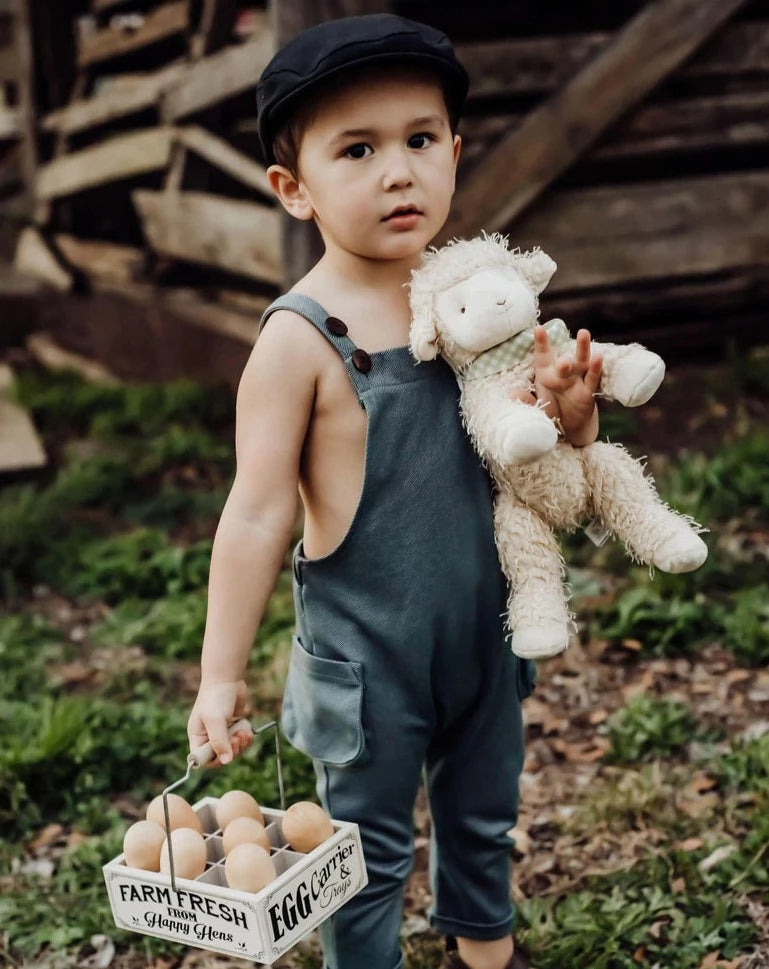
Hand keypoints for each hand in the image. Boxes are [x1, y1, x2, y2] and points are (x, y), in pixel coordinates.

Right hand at [187, 679, 251, 766]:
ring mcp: (222, 732)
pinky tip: (247, 729)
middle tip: (237, 738)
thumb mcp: (215, 720)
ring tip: (244, 732)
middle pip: (221, 757)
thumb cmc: (216, 698)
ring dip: (241, 744)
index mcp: (198, 737)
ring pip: (234, 750)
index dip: (215, 761)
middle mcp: (208, 737)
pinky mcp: (233, 727)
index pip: (203, 760)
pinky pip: (241, 740)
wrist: (227, 679)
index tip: (226, 753)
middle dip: (232, 750)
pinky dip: (246, 737)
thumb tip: (226, 761)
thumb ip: (220, 741)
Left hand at [533, 325, 601, 442]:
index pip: (542, 356)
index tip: (538, 329)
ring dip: (582, 348)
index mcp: (545, 374)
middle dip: (563, 358)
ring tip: (584, 334)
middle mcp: (562, 374)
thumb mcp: (537, 408)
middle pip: (563, 360)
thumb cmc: (550, 412)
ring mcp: (576, 380)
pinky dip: (595, 368)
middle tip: (562, 361)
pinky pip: (592, 378)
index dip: (541, 343)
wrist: (568, 427)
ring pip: (581, 361)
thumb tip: (512, 394)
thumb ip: (526, 401)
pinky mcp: (588, 390)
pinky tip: (598, 357)